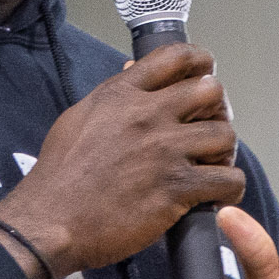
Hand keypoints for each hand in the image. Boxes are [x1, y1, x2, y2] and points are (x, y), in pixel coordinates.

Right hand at [0, 43, 244, 278]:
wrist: (49, 222)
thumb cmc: (59, 177)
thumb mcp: (78, 119)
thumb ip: (112, 96)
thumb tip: (133, 71)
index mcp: (121, 94)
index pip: (178, 56)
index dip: (201, 64)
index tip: (204, 77)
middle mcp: (146, 115)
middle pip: (211, 91)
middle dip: (216, 110)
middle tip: (208, 130)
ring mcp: (164, 151)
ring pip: (225, 134)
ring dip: (223, 152)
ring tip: (209, 167)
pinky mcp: (176, 188)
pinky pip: (228, 179)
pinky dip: (229, 189)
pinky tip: (214, 195)